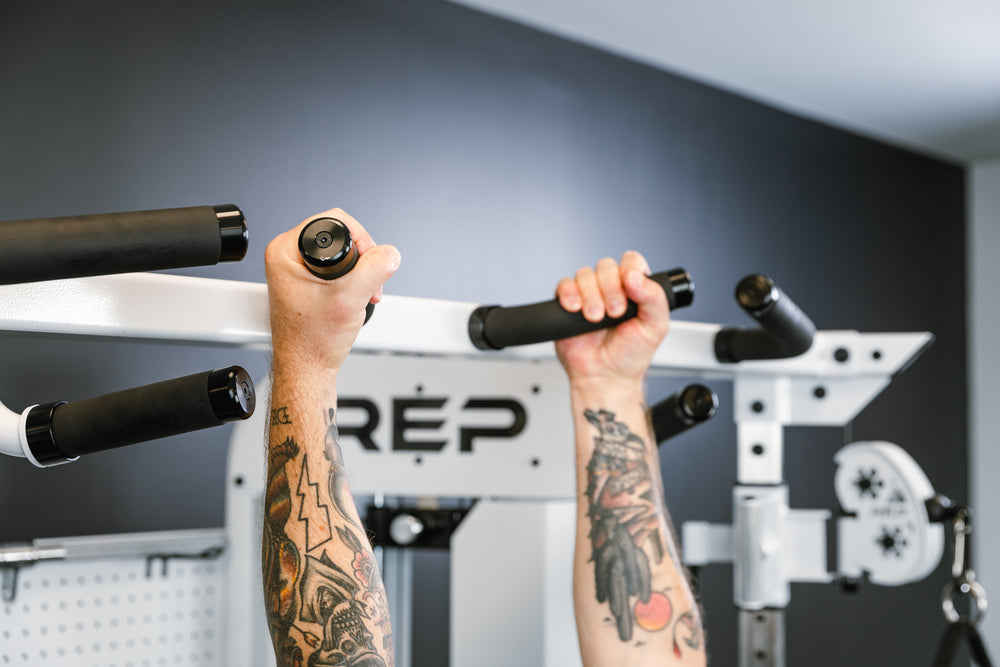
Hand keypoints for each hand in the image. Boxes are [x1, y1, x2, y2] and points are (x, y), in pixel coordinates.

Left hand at [265, 208, 399, 375]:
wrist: (307, 368)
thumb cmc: (312, 342)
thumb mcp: (350, 298)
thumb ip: (374, 270)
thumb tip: (390, 253)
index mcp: (285, 251)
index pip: (334, 220)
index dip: (362, 240)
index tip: (371, 264)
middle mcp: (286, 256)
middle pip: (340, 234)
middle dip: (363, 258)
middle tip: (368, 283)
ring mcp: (295, 269)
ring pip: (341, 251)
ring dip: (361, 270)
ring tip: (363, 293)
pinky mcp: (305, 281)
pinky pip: (336, 267)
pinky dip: (352, 279)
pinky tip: (355, 296)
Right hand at [554, 251, 669, 387]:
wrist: (604, 377)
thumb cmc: (630, 356)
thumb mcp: (655, 327)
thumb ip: (654, 298)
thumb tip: (635, 276)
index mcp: (635, 289)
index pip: (631, 262)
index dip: (630, 268)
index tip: (630, 284)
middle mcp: (611, 288)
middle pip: (606, 266)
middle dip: (610, 288)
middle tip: (614, 312)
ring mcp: (589, 294)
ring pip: (584, 274)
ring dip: (590, 295)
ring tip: (595, 319)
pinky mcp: (568, 302)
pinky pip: (564, 285)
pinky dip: (568, 294)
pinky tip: (575, 309)